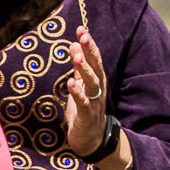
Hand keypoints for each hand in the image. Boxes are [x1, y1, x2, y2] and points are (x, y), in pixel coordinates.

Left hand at [65, 25, 109, 157]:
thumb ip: (78, 66)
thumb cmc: (85, 110)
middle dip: (90, 51)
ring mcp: (94, 101)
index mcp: (96, 79)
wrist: (92, 139)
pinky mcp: (87, 115)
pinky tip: (71, 83)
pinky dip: (78, 92)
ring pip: (92, 82)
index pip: (94, 58)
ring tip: (77, 57)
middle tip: (84, 36)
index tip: (81, 29)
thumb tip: (74, 43)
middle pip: (96, 66)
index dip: (89, 44)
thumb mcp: (80, 84)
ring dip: (85, 69)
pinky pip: (83, 102)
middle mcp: (98, 88)